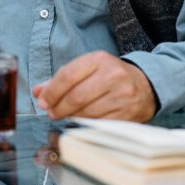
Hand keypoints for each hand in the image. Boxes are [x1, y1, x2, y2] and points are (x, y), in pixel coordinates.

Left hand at [32, 51, 156, 121]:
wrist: (146, 85)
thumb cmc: (110, 76)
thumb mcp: (88, 69)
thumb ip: (61, 79)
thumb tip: (38, 92)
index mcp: (99, 59)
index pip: (67, 75)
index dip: (51, 91)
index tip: (43, 101)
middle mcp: (112, 75)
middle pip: (76, 96)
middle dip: (59, 107)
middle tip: (51, 112)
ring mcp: (122, 95)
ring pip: (87, 112)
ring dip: (70, 117)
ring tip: (64, 116)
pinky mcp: (128, 113)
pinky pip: (99, 123)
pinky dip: (85, 124)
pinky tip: (80, 121)